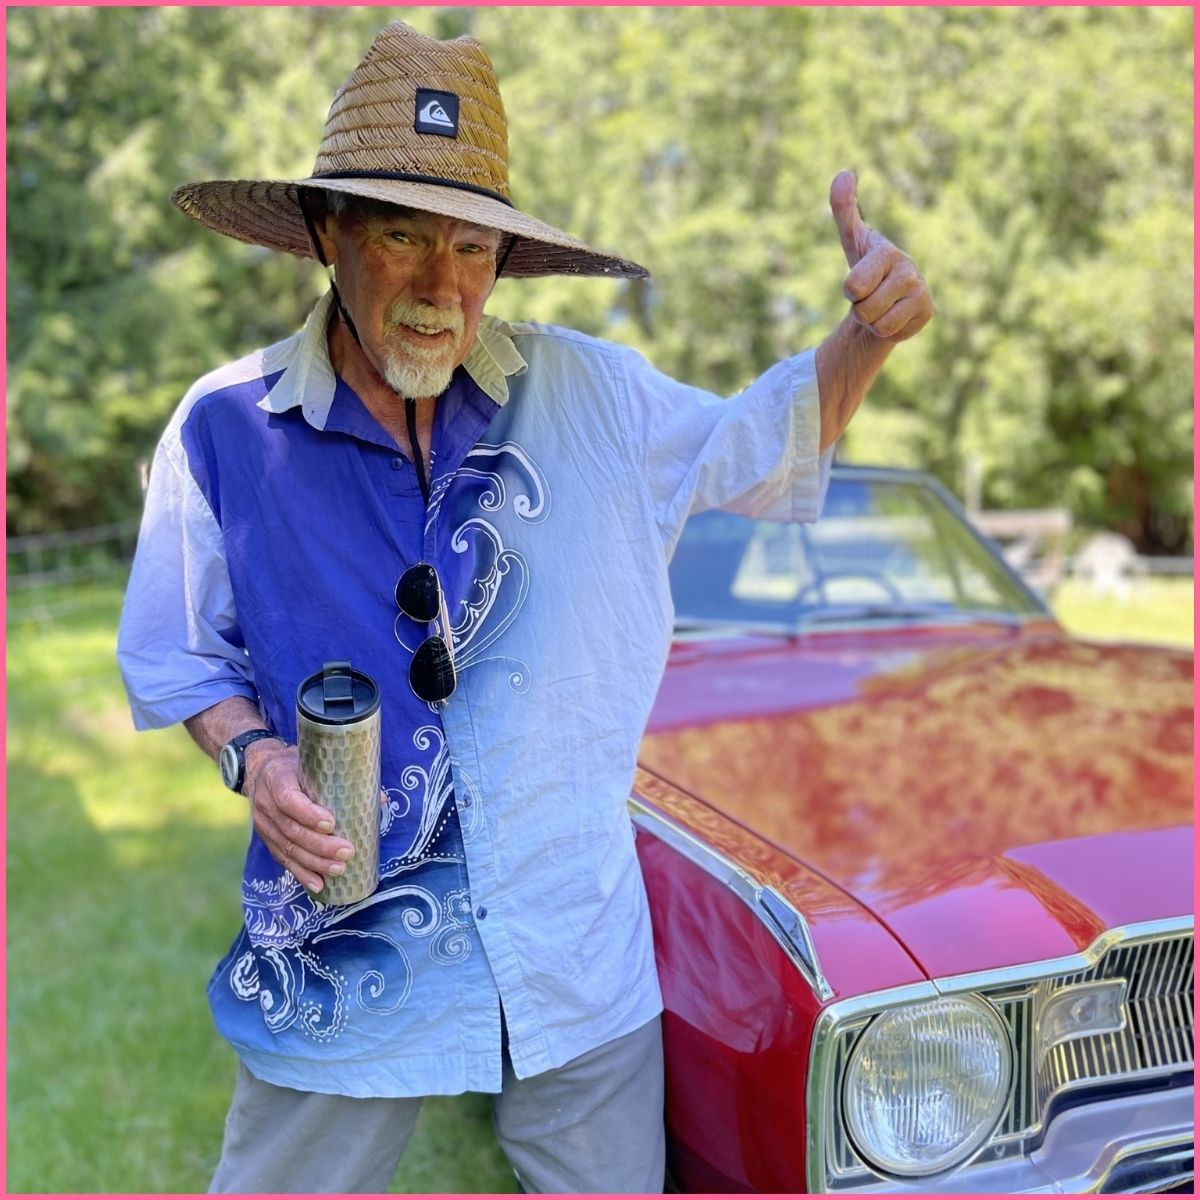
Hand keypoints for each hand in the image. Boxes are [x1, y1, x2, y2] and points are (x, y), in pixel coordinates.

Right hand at [243, 741, 355, 892]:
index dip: (308, 814)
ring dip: (314, 862)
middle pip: (291, 829)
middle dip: (320, 845)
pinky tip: (318, 884)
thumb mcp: (313, 762)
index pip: (288, 798)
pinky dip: (301, 873)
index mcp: (277, 778)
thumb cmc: (297, 765)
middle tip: (347, 851)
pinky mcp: (266, 839)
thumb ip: (342, 778)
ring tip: (339, 869)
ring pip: (287, 848)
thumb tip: (380, 799)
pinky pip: (283, 859)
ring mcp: (263, 824)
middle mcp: (265, 802)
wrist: (262, 769)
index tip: (331, 824)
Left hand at [830, 170, 932, 342]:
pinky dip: (888, 331)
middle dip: (860, 309)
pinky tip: (895, 316)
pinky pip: (893, 333)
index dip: (850, 291)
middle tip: (868, 298)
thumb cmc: (866, 267)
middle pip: (864, 309)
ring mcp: (921, 290)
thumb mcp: (851, 242)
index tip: (859, 282)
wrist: (885, 298)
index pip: (854, 286)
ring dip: (872, 321)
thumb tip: (844, 173)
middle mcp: (909, 268)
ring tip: (880, 307)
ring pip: (878, 324)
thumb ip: (843, 210)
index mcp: (887, 251)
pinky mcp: (928, 311)